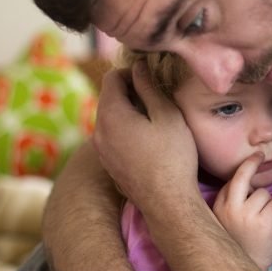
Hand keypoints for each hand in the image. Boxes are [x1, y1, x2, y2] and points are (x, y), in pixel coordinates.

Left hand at [93, 62, 198, 209]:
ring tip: (154, 120)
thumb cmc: (172, 157)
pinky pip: (112, 137)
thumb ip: (149, 87)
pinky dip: (125, 131)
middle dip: (129, 92)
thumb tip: (138, 67)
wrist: (167, 203)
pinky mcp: (108, 164)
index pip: (111, 78)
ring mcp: (101, 150)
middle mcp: (99, 131)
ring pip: (110, 118)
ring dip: (128, 113)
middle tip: (156, 99)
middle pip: (108, 98)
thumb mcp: (167, 115)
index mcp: (111, 114)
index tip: (152, 80)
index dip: (131, 73)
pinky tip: (148, 142)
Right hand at [212, 153, 271, 270]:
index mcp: (217, 209)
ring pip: (264, 193)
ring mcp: (247, 214)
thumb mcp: (223, 226)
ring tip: (262, 221)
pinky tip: (270, 225)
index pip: (229, 183)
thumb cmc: (236, 249)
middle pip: (242, 176)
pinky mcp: (263, 221)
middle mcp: (230, 208)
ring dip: (268, 204)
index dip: (241, 176)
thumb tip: (248, 188)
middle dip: (251, 163)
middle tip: (259, 155)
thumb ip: (230, 207)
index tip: (249, 166)